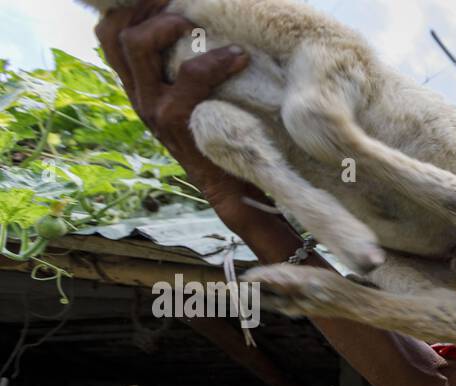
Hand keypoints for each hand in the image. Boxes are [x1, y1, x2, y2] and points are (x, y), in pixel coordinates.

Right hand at [95, 0, 263, 227]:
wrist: (232, 190)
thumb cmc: (222, 136)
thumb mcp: (196, 99)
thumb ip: (188, 71)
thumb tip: (210, 29)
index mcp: (139, 87)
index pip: (110, 35)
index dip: (131, 9)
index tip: (164, 0)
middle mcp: (138, 96)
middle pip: (116, 33)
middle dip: (147, 8)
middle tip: (183, 6)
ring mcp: (152, 109)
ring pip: (139, 46)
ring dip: (170, 24)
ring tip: (198, 21)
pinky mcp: (176, 121)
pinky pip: (188, 76)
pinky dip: (215, 61)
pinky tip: (239, 56)